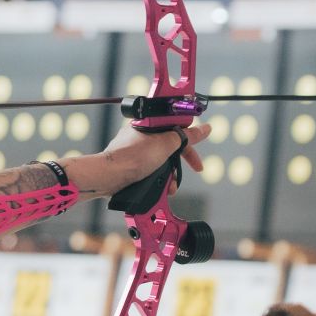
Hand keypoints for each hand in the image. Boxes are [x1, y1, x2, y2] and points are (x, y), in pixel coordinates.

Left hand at [85, 120, 211, 198]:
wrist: (109, 176)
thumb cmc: (132, 157)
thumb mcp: (166, 144)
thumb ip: (187, 137)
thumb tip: (205, 128)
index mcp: (149, 125)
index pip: (176, 131)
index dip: (189, 146)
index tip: (197, 162)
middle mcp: (141, 137)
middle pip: (169, 150)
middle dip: (178, 166)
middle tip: (187, 176)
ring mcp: (134, 152)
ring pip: (160, 163)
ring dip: (168, 176)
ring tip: (169, 187)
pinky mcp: (129, 166)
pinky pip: (149, 172)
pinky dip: (157, 180)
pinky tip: (160, 189)